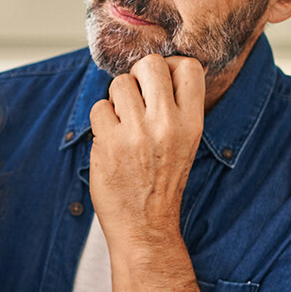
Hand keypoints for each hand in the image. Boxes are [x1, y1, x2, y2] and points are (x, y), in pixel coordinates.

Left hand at [87, 54, 204, 249]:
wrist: (145, 226)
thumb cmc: (162, 182)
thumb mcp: (185, 143)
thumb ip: (175, 107)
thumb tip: (154, 69)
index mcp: (192, 123)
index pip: (188, 67)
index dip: (169, 67)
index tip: (158, 83)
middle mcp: (167, 124)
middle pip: (150, 64)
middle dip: (138, 76)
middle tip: (135, 99)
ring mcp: (137, 133)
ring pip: (119, 83)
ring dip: (116, 99)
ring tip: (122, 122)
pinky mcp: (109, 143)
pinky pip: (98, 107)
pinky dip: (101, 120)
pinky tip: (110, 140)